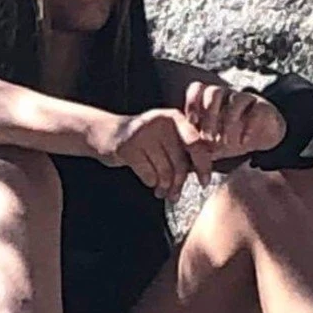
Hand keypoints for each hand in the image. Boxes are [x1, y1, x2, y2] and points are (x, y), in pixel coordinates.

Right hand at [86, 107, 209, 201]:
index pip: (196, 144)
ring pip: (164, 172)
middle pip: (180, 162)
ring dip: (165, 187)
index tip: (205, 181)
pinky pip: (148, 175)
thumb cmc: (143, 140)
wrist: (106, 132)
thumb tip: (206, 171)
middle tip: (176, 195)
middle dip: (179, 183)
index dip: (204, 165)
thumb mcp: (166, 136)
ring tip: (162, 192)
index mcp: (174, 118)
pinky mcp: (128, 147)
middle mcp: (160, 122)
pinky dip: (150, 183)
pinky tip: (149, 182)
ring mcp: (143, 133)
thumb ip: (185, 148)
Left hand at [182, 78, 286, 161]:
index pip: (198, 89)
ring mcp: (245, 99)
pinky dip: (248, 126)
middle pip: (214, 92)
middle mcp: (227, 95)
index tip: (192, 122)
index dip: (192, 102)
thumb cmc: (232, 139)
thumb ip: (198, 148)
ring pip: (235, 98)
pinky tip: (243, 142)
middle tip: (208, 138)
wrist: (263, 136)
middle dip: (209, 115)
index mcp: (211, 100)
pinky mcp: (263, 106)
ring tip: (225, 142)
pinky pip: (256, 109)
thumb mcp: (213, 145)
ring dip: (228, 121)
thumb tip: (179, 162)